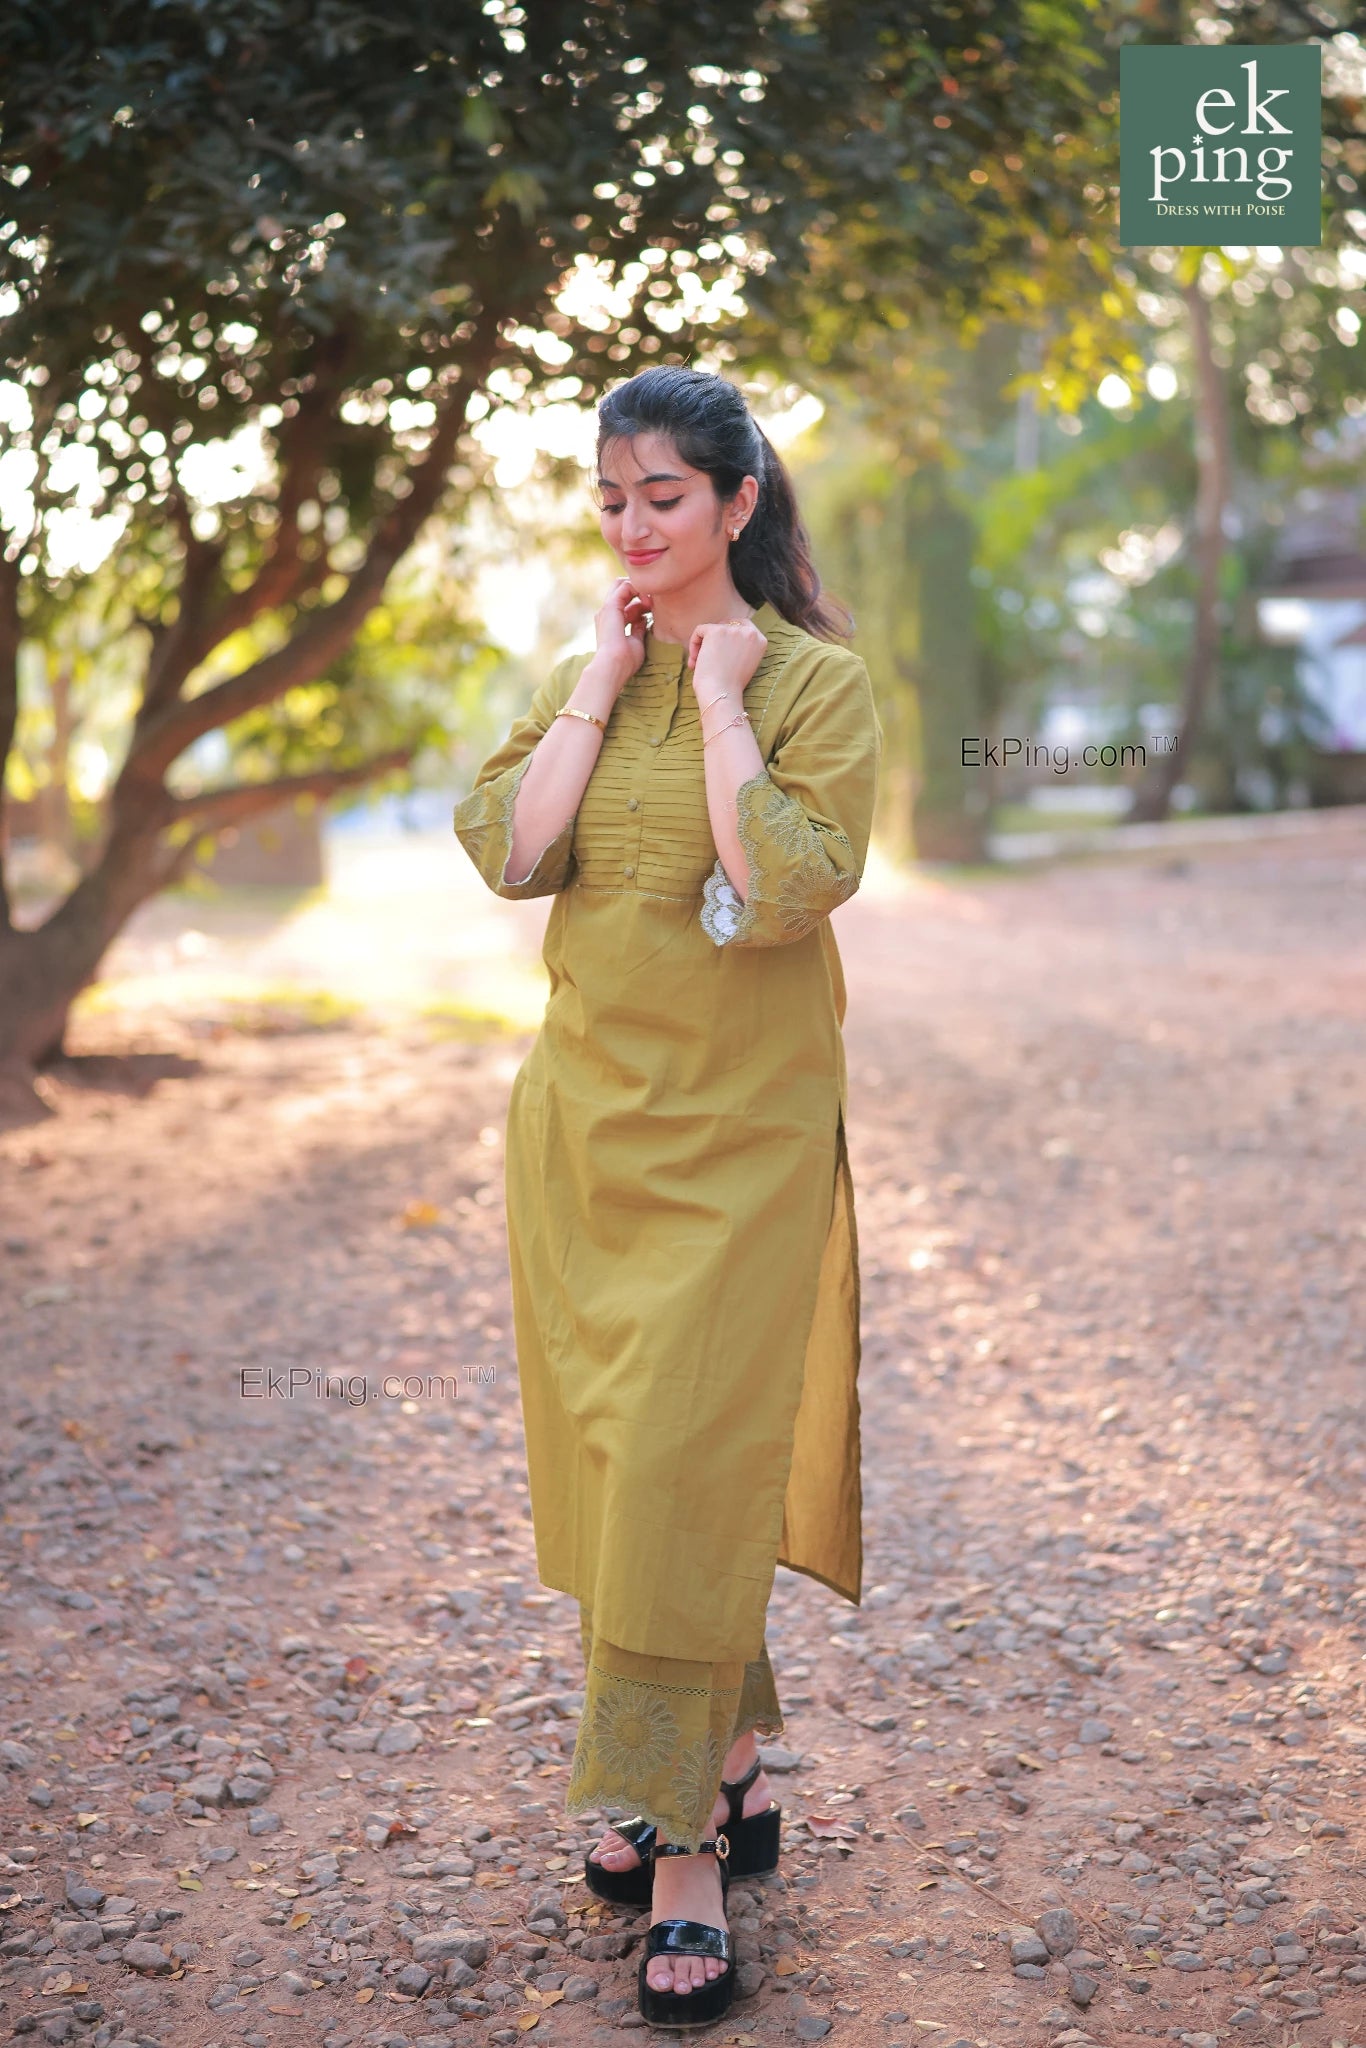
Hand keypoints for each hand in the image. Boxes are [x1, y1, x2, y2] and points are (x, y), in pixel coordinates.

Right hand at [588, 578, 651, 692]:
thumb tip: (643, 619)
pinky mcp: (611, 606)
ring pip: (622, 584)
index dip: (639, 604)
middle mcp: (606, 613)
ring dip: (639, 590)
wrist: (613, 666)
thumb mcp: (636, 642)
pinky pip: (625, 586)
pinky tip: (647, 603)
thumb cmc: (625, 661)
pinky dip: (639, 589)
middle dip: (637, 591)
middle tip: (650, 605)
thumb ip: (638, 629)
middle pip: (620, 589)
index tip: (650, 613)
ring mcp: (607, 609)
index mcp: (611, 622)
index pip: (624, 603)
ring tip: (650, 604)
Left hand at [687, 617, 767, 710]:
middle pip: (726, 625)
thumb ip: (741, 648)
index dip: (727, 636)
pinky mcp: (716, 631)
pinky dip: (693, 644)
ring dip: (702, 646)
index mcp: (761, 640)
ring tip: (698, 664)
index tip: (718, 650)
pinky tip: (694, 661)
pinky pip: (700, 630)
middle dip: (714, 642)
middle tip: (705, 661)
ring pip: (711, 629)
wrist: (723, 695)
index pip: (742, 626)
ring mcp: (733, 630)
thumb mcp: (745, 664)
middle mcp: (750, 632)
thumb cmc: (731, 687)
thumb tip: (723, 639)